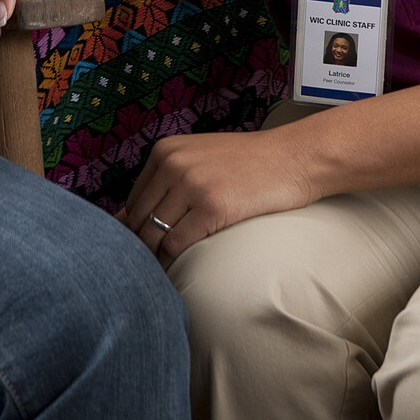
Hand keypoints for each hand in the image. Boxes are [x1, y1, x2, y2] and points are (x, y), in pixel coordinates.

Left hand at [119, 129, 321, 267]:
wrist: (294, 158)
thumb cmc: (249, 163)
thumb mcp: (198, 158)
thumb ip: (166, 181)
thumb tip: (125, 218)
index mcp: (165, 151)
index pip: (133, 201)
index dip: (137, 229)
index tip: (148, 247)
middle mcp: (173, 164)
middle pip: (140, 219)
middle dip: (144, 246)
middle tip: (154, 265)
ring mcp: (192, 184)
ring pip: (155, 234)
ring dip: (158, 256)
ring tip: (168, 269)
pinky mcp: (213, 207)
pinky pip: (177, 243)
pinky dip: (175, 260)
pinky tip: (183, 267)